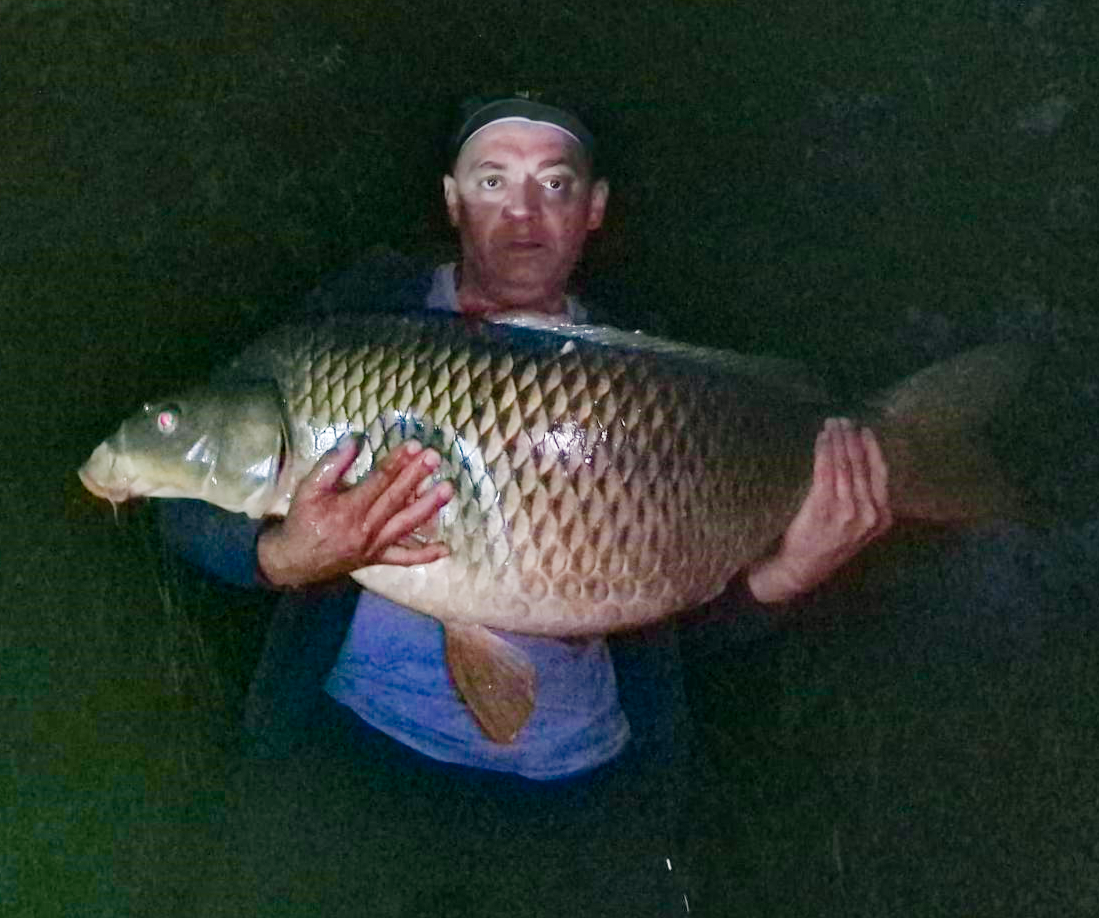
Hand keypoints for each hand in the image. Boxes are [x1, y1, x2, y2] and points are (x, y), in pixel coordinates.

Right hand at [257, 437, 452, 587]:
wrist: (294, 561)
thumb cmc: (303, 520)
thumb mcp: (309, 488)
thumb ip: (331, 463)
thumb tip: (355, 439)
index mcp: (348, 510)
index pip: (378, 482)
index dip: (397, 462)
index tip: (414, 446)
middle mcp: (365, 529)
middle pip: (396, 499)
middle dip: (416, 477)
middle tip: (435, 457)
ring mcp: (375, 546)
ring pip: (405, 525)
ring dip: (428, 507)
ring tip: (448, 489)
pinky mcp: (378, 559)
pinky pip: (404, 559)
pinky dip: (425, 556)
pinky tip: (445, 548)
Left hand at [747, 417, 891, 603]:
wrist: (801, 570)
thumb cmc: (826, 545)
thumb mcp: (857, 529)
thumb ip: (866, 504)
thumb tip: (860, 464)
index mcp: (882, 518)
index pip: (880, 474)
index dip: (872, 448)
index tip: (864, 429)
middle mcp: (869, 514)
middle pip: (862, 466)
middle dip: (851, 438)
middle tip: (843, 420)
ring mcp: (847, 512)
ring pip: (845, 465)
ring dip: (838, 440)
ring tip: (832, 424)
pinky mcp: (823, 508)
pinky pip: (825, 471)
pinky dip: (824, 451)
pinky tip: (821, 439)